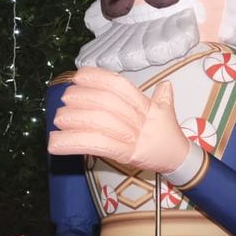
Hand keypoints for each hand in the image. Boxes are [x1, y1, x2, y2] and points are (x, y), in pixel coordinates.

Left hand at [48, 68, 190, 173]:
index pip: (120, 86)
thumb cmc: (168, 135)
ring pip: (100, 123)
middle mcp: (141, 118)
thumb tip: (166, 83)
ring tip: (58, 119)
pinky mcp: (127, 155)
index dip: (98, 78)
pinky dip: (74, 143)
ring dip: (75, 120)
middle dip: (82, 98)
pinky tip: (56, 143)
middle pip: (107, 103)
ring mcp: (134, 137)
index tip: (78, 76)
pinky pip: (97, 145)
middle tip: (65, 99)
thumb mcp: (166, 113)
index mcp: (147, 105)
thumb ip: (162, 98)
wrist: (179, 160)